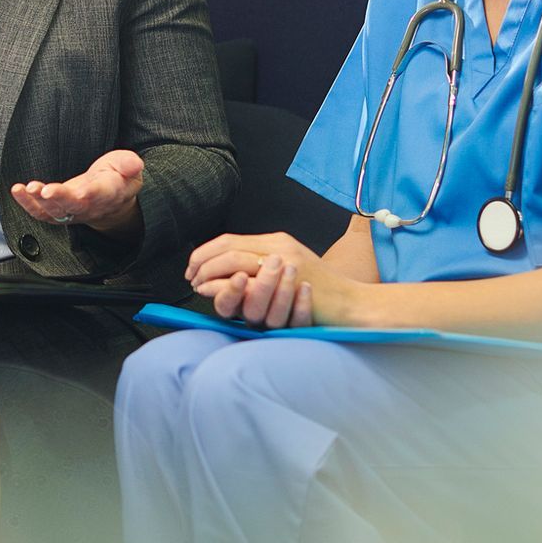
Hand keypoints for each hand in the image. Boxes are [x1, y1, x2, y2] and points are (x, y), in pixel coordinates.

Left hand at [10, 149, 144, 236]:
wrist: (110, 201)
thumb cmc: (117, 177)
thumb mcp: (128, 166)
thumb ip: (128, 164)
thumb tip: (135, 164)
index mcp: (109, 192)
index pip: (101, 194)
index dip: (91, 194)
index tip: (81, 190)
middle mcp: (89, 205)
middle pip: (74, 205)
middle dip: (59, 198)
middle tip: (45, 190)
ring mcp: (72, 212)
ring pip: (55, 212)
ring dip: (39, 202)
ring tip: (26, 188)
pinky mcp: (58, 213)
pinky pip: (41, 213)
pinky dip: (27, 204)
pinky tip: (17, 191)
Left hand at [185, 232, 351, 327]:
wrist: (351, 303)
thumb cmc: (320, 294)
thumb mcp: (288, 273)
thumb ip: (261, 268)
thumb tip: (227, 275)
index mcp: (276, 241)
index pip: (230, 239)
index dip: (206, 252)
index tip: (193, 266)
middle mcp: (278, 245)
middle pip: (227, 245)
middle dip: (202, 261)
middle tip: (190, 276)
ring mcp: (284, 259)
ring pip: (233, 258)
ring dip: (209, 272)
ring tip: (198, 284)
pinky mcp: (288, 278)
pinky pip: (248, 278)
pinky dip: (225, 285)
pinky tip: (214, 292)